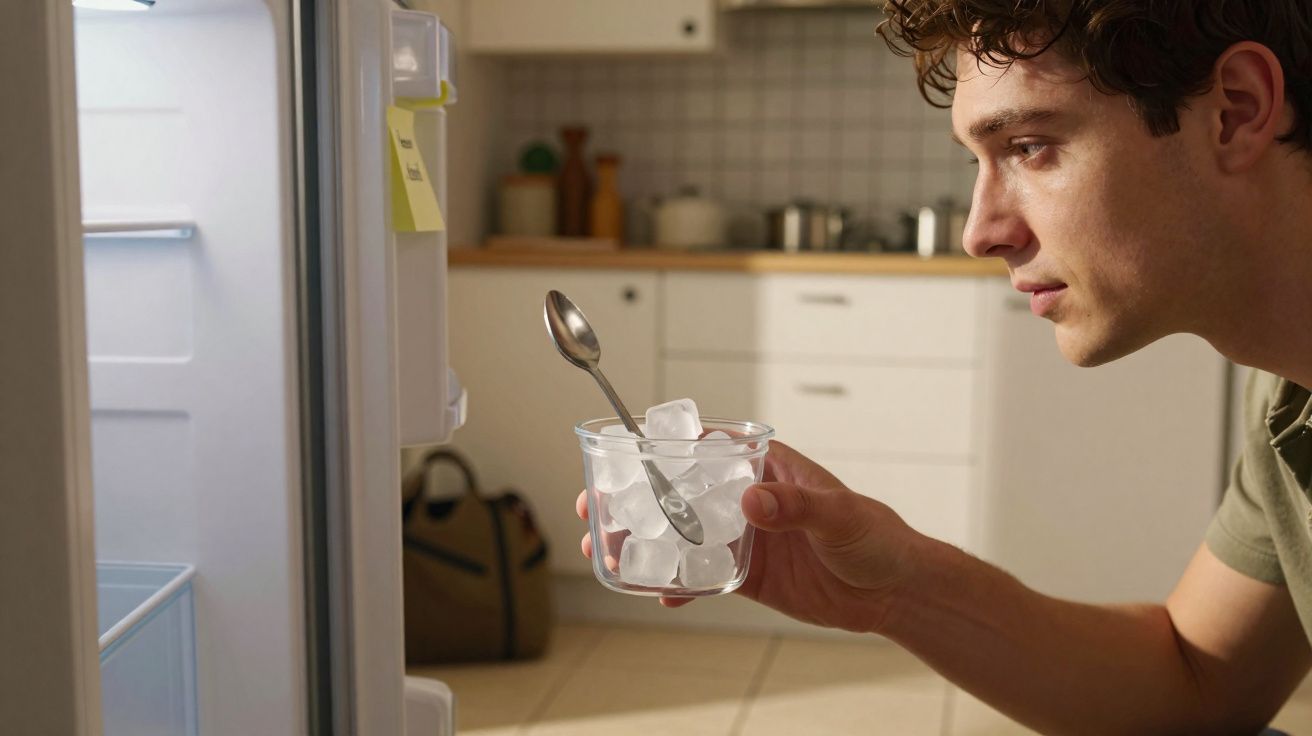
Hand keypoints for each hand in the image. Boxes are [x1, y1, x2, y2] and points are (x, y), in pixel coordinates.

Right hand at [576, 441, 919, 633]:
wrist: (893, 591)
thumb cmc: (875, 536)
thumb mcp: (838, 515)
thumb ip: (795, 505)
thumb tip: (751, 499)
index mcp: (765, 465)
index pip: (705, 445)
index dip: (661, 446)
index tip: (622, 453)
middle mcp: (746, 496)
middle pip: (678, 490)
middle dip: (633, 498)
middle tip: (594, 507)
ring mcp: (742, 535)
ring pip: (680, 533)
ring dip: (643, 542)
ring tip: (605, 553)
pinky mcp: (746, 573)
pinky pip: (700, 575)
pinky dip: (677, 584)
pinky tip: (657, 595)